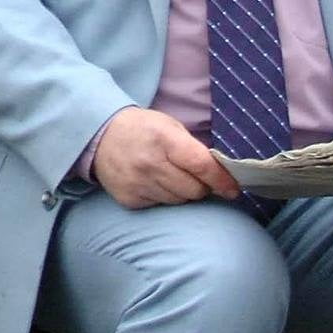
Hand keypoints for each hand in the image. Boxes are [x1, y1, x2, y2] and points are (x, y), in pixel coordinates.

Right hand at [90, 107, 241, 209]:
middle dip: (200, 186)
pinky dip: (162, 196)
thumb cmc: (142, 129)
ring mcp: (138, 183)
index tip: (233, 189)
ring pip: (178, 201)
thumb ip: (194, 148)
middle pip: (194, 190)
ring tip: (169, 176)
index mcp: (164, 139)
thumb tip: (221, 174)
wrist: (99, 136)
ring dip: (182, 192)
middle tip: (193, 176)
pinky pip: (160, 205)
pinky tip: (152, 182)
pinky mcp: (129, 199)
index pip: (201, 165)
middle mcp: (150, 163)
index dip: (221, 180)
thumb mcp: (169, 126)